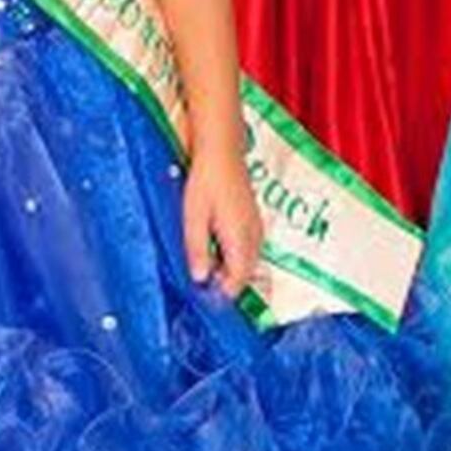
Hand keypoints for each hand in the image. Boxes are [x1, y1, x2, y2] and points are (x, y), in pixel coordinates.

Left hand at [181, 146, 264, 298]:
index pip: (236, 281)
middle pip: (245, 275)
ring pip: (248, 263)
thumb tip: (199, 279)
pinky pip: (249, 251)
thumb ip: (197, 250)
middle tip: (200, 285)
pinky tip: (215, 250)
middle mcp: (254, 237)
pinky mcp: (254, 221)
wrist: (223, 151)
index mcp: (240, 240)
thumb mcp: (193, 217)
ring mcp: (257, 229)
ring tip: (205, 267)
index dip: (220, 294)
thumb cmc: (206, 181)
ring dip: (229, 271)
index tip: (202, 299)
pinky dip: (234, 258)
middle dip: (225, 285)